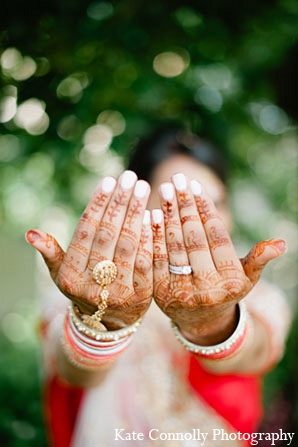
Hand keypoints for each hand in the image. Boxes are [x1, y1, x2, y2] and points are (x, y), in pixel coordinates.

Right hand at [26, 171, 152, 328]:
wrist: (107, 322)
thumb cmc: (83, 287)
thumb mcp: (62, 274)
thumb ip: (51, 253)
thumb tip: (31, 234)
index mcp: (71, 276)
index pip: (85, 233)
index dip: (98, 205)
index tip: (109, 181)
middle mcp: (93, 285)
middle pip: (108, 236)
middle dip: (120, 203)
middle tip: (130, 177)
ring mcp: (118, 292)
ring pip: (128, 245)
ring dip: (136, 213)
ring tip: (142, 187)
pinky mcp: (142, 296)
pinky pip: (146, 260)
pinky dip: (149, 236)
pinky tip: (153, 214)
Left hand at [152, 173, 286, 344]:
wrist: (200, 321)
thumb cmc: (227, 290)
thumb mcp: (247, 278)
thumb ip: (259, 259)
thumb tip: (281, 244)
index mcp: (232, 281)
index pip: (217, 237)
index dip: (206, 209)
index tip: (196, 185)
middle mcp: (208, 288)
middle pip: (195, 239)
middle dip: (185, 206)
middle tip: (176, 179)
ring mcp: (182, 292)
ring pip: (175, 246)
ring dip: (168, 216)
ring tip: (164, 190)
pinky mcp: (160, 294)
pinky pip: (155, 259)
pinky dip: (153, 236)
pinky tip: (151, 214)